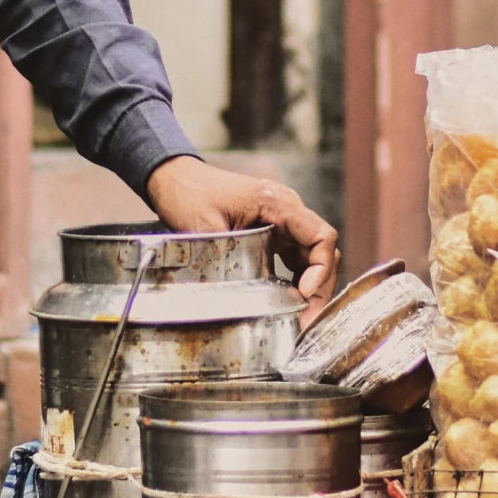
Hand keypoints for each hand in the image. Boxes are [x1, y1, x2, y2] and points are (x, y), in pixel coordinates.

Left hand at [146, 156, 338, 324]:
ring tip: (302, 315)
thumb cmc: (190, 194)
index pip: (321, 236)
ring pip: (311, 254)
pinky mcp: (273, 229)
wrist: (176, 178)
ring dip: (311, 284)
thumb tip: (244, 294)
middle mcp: (287, 209)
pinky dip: (297, 277)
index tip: (305, 293)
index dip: (320, 268)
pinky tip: (289, 298)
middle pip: (321, 249)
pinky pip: (295, 254)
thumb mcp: (206, 227)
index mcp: (277, 203)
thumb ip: (229, 255)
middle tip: (308, 318)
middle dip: (319, 286)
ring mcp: (281, 219)